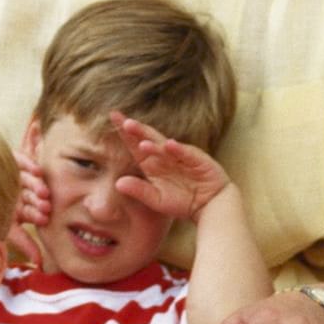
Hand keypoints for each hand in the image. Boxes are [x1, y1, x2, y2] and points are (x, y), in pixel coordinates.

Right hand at [9, 147, 49, 267]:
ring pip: (29, 180)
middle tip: (46, 206)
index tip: (43, 220)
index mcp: (17, 210)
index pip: (30, 212)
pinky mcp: (10, 159)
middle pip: (32, 196)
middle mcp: (18, 192)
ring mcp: (14, 175)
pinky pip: (22, 160)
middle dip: (39, 202)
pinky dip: (30, 164)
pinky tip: (37, 171)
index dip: (37, 215)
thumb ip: (24, 243)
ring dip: (37, 185)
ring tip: (43, 191)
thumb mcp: (3, 229)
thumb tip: (40, 263)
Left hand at [111, 113, 229, 221]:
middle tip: (124, 121)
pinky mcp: (198, 160)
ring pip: (165, 146)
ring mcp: (181, 156)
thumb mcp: (157, 200)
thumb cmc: (182, 201)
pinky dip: (178, 150)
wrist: (210, 206)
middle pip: (149, 140)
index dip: (125, 134)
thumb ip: (139, 191)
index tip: (113, 117)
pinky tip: (169, 145)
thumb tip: (117, 183)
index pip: (136, 146)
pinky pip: (186, 154)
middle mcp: (165, 156)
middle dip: (137, 131)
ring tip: (141, 139)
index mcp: (152, 163)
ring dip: (154, 141)